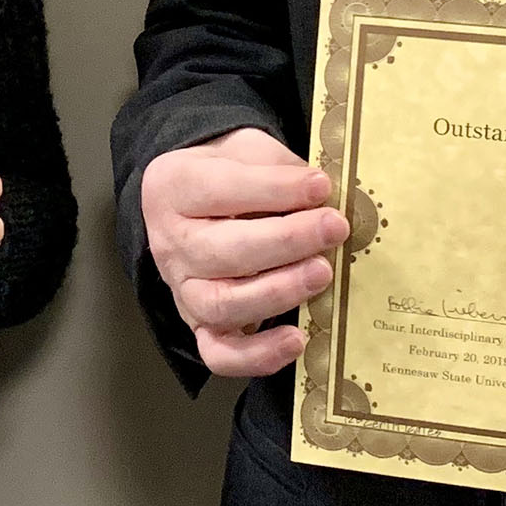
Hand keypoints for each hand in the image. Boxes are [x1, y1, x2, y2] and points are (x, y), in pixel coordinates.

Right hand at [140, 125, 348, 377]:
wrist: (200, 201)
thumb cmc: (231, 173)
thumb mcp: (247, 150)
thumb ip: (280, 169)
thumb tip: (328, 196)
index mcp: (174, 187)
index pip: (221, 190)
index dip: (274, 189)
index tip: (321, 186)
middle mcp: (171, 243)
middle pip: (223, 251)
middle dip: (286, 240)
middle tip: (334, 228)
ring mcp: (183, 290)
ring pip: (223, 304)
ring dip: (279, 292)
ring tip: (322, 273)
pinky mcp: (201, 326)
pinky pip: (220, 354)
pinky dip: (258, 355)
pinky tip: (297, 339)